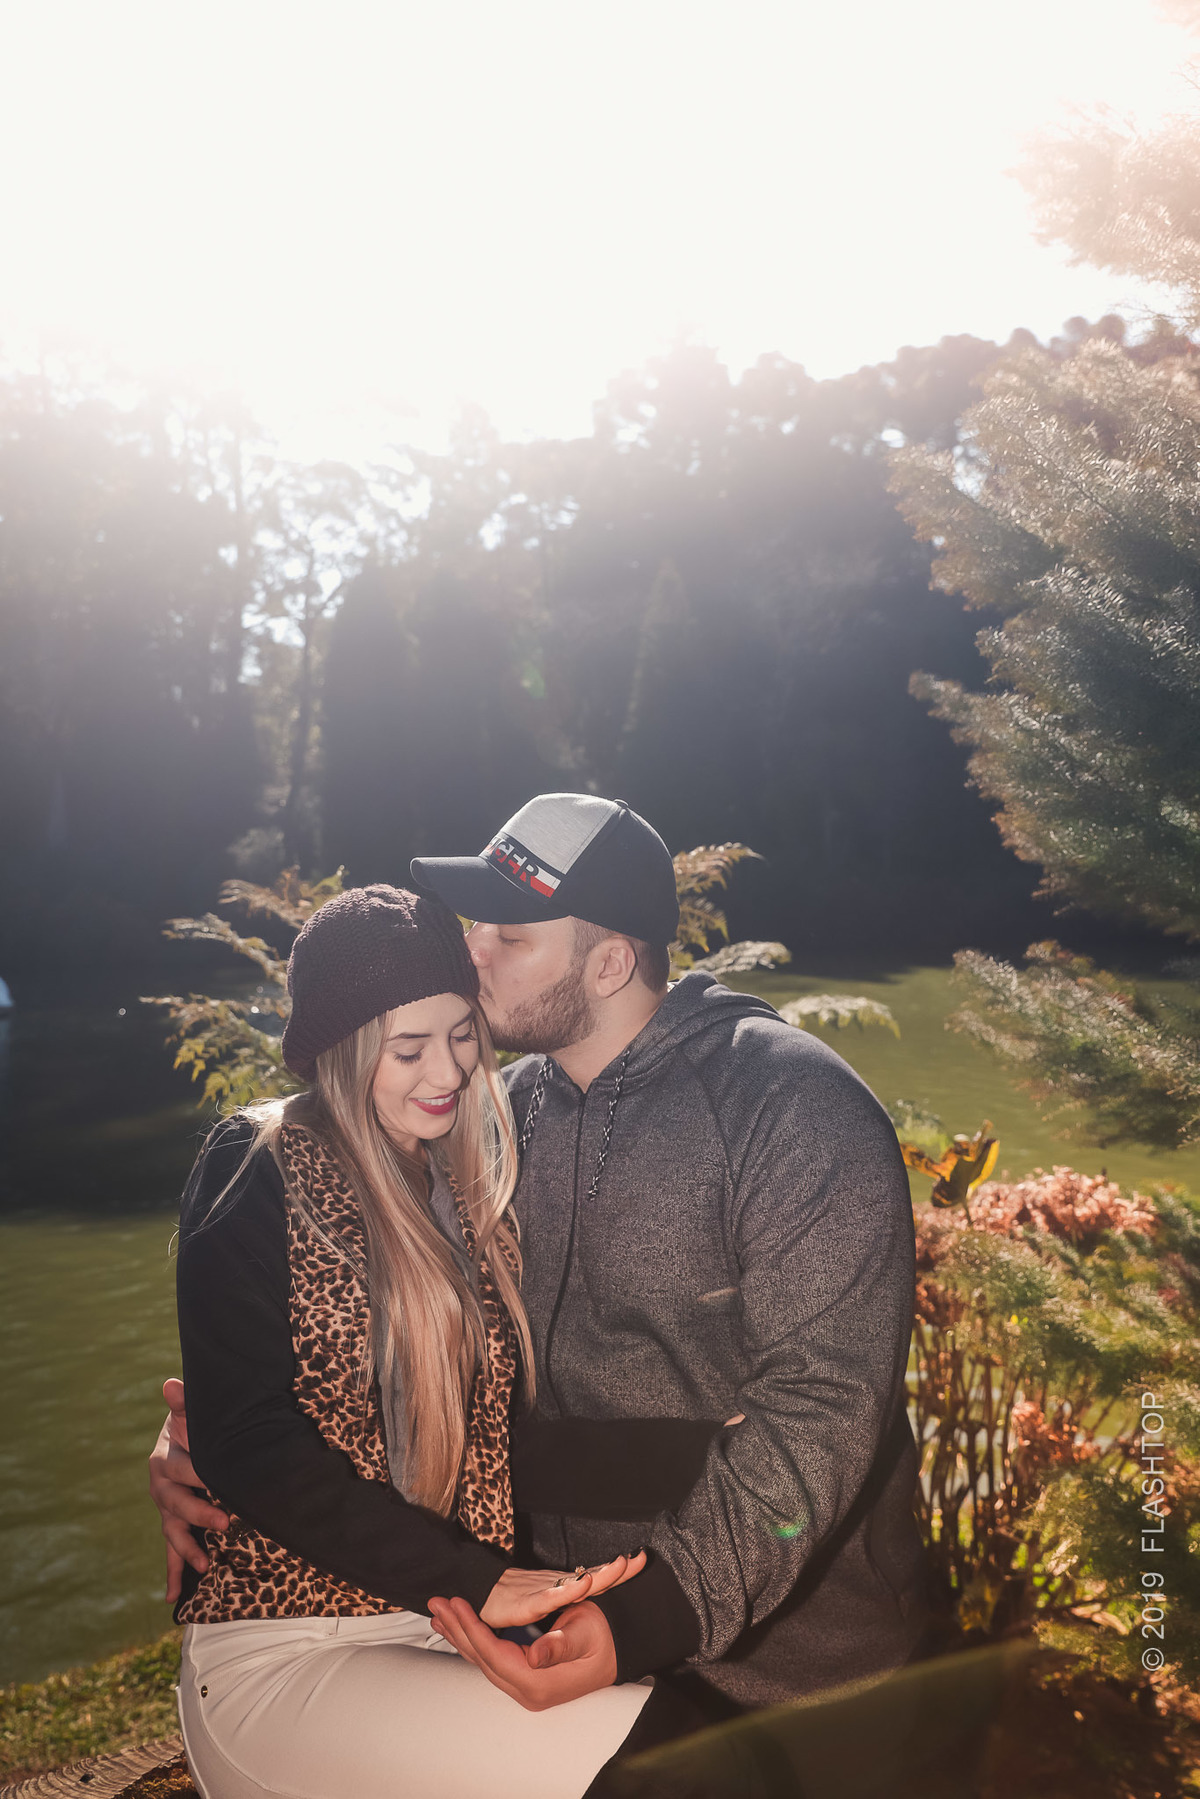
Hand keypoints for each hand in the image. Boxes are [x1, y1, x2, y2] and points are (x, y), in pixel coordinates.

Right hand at [148, 1377, 228, 1601]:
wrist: (190, 1437)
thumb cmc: (195, 1424)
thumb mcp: (192, 1412)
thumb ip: (184, 1401)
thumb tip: (170, 1384)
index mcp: (164, 1460)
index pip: (181, 1469)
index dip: (199, 1475)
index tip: (218, 1481)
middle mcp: (161, 1488)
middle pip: (177, 1506)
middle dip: (200, 1515)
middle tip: (225, 1522)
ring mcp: (166, 1511)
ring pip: (173, 1533)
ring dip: (188, 1550)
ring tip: (205, 1564)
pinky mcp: (174, 1525)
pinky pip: (171, 1552)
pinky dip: (173, 1574)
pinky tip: (173, 1597)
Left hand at [428, 1596, 618, 1709]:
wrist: (619, 1649)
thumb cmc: (604, 1637)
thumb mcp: (584, 1634)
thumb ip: (559, 1644)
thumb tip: (536, 1655)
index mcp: (538, 1684)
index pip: (494, 1655)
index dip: (472, 1629)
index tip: (456, 1604)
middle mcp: (527, 1692)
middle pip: (482, 1660)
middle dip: (457, 1630)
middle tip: (436, 1604)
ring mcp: (525, 1689)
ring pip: (483, 1661)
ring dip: (460, 1636)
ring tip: (438, 1614)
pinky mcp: (525, 1680)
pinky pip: (492, 1660)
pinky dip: (473, 1642)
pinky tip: (459, 1629)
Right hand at [479, 1551, 645, 1628]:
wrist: (479, 1593)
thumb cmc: (512, 1597)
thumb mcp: (546, 1601)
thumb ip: (566, 1599)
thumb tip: (590, 1587)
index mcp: (565, 1587)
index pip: (597, 1578)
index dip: (619, 1571)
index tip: (642, 1559)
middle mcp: (558, 1586)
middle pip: (593, 1577)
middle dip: (618, 1570)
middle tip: (641, 1559)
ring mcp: (544, 1592)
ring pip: (576, 1583)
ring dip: (599, 1574)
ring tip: (621, 1565)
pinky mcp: (528, 1603)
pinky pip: (550, 1598)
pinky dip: (567, 1591)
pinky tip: (582, 1584)